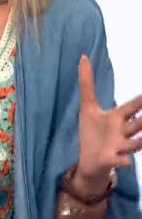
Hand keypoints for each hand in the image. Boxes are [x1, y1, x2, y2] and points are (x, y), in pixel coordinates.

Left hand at [75, 55, 141, 191]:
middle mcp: (123, 131)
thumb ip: (87, 84)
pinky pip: (119, 161)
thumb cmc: (92, 132)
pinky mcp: (111, 159)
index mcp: (118, 117)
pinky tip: (127, 162)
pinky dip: (123, 161)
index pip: (133, 106)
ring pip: (135, 143)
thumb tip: (83, 56)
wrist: (90, 161)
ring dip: (140, 140)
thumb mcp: (87, 108)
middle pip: (139, 124)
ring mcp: (119, 146)